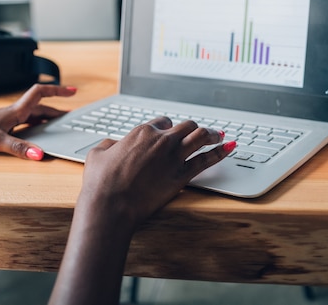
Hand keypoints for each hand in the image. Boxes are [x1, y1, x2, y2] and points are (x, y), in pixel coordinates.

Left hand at [0, 84, 76, 159]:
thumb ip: (17, 147)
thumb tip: (39, 154)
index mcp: (15, 111)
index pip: (40, 93)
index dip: (57, 90)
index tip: (73, 91)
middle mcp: (13, 114)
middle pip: (42, 106)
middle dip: (59, 107)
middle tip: (74, 114)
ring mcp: (7, 121)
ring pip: (34, 116)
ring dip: (49, 117)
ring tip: (61, 123)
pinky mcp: (1, 129)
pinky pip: (25, 125)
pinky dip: (37, 127)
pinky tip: (38, 135)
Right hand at [80, 116, 235, 228]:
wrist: (111, 205)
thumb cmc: (101, 182)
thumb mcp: (97, 154)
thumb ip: (109, 145)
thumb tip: (113, 144)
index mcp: (142, 132)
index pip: (162, 122)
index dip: (167, 126)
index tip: (170, 130)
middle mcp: (161, 141)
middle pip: (186, 126)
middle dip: (193, 127)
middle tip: (200, 131)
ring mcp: (174, 158)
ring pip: (200, 137)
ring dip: (212, 134)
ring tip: (219, 135)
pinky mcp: (181, 176)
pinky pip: (206, 160)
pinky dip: (220, 152)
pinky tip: (229, 148)